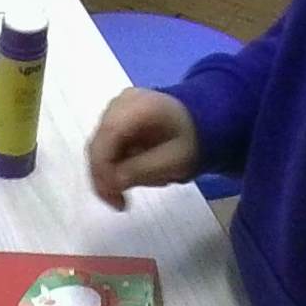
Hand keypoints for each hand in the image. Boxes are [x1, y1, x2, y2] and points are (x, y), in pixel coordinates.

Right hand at [88, 88, 198, 209]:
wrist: (206, 120)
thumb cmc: (193, 140)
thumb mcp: (175, 161)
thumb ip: (141, 171)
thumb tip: (111, 183)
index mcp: (137, 105)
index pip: (107, 136)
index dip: (103, 170)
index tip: (114, 201)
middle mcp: (120, 103)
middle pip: (99, 144)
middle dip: (108, 176)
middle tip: (121, 203)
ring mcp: (116, 108)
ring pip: (102, 147)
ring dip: (116, 170)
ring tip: (148, 177)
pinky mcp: (117, 117)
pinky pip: (108, 145)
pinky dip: (119, 162)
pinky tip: (142, 167)